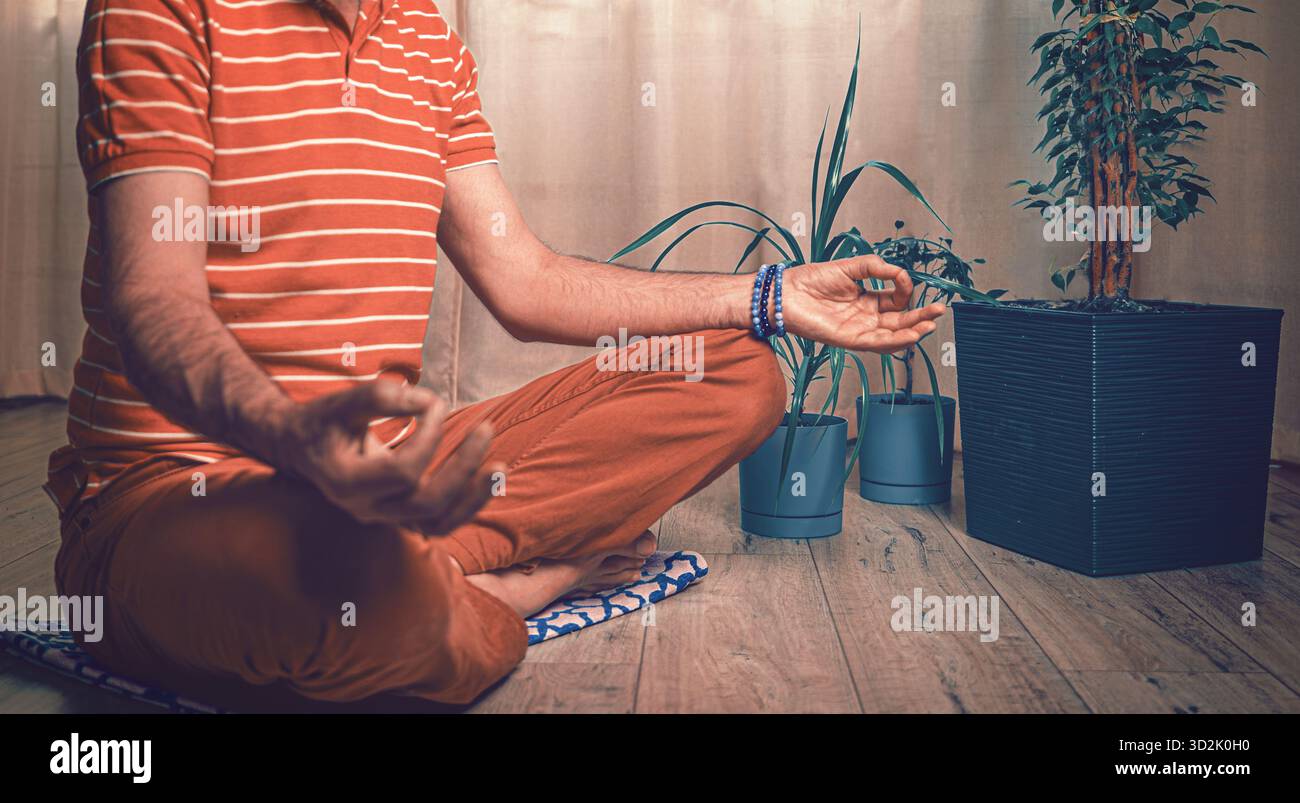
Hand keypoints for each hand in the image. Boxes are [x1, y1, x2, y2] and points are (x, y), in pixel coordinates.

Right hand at [268, 381, 500, 534]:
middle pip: (427, 504)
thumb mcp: (341, 402)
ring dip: (474, 498)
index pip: (403, 471)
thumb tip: (427, 401)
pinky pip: (440, 523)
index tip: (435, 403)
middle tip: (486, 429)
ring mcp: (384, 518)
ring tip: (500, 468)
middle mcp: (367, 508)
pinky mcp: (400, 517)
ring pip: (438, 524)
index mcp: (347, 482)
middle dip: (463, 467)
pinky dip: (467, 504)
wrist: (303, 449)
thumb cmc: (322, 422)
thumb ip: (379, 396)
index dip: (428, 435)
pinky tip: (486, 478)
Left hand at [781, 255, 945, 352]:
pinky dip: (893, 341)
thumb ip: (875, 267)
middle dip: (921, 316)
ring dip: (912, 331)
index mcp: (867, 298)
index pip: (896, 299)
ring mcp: (858, 329)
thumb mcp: (850, 267)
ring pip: (891, 335)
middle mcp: (865, 316)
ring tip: (930, 325)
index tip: (904, 278)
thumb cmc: (811, 279)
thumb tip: (899, 272)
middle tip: (940, 310)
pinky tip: (909, 335)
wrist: (785, 293)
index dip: (904, 289)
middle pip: (900, 320)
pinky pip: (875, 344)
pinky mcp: (847, 339)